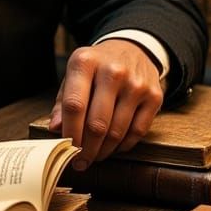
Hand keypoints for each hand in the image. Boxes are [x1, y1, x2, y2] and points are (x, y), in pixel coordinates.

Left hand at [49, 39, 163, 169]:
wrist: (131, 48)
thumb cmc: (96, 66)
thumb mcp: (75, 74)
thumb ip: (63, 100)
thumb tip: (56, 128)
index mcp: (85, 62)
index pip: (75, 105)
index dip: (70, 132)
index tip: (66, 150)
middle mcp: (112, 71)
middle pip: (97, 123)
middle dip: (87, 148)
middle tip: (80, 162)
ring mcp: (135, 84)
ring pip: (117, 131)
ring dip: (104, 150)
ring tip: (94, 157)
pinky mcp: (154, 96)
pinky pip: (137, 131)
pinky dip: (123, 145)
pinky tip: (113, 148)